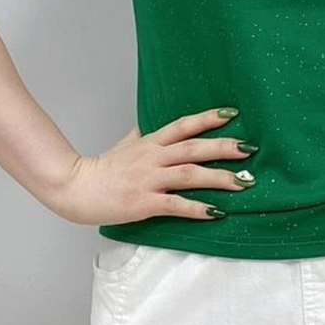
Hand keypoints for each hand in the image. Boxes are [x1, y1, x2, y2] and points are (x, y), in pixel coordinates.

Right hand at [48, 107, 255, 224]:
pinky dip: (197, 208)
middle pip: (194, 147)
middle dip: (224, 147)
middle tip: (250, 149)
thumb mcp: (126, 144)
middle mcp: (153, 157)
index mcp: (151, 142)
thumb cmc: (103, 168)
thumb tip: (155, 121)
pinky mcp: (143, 202)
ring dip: (219, 178)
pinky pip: (175, 204)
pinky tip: (216, 211)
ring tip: (243, 183)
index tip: (232, 113)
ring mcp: (148, 179)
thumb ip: (145, 134)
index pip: (183, 125)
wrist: (74, 187)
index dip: (208, 118)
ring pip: (189, 174)